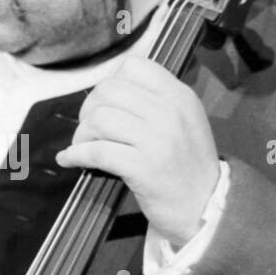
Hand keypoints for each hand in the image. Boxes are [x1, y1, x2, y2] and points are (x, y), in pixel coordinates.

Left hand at [56, 57, 220, 246]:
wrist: (205, 208)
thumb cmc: (188, 167)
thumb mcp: (185, 121)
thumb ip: (155, 102)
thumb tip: (107, 94)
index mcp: (179, 96)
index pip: (133, 66)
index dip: (110, 83)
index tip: (106, 104)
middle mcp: (170, 112)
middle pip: (109, 90)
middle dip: (89, 109)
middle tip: (90, 129)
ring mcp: (158, 139)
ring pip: (99, 119)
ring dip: (82, 133)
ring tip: (82, 146)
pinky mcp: (143, 167)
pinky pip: (96, 151)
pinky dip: (76, 154)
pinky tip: (70, 159)